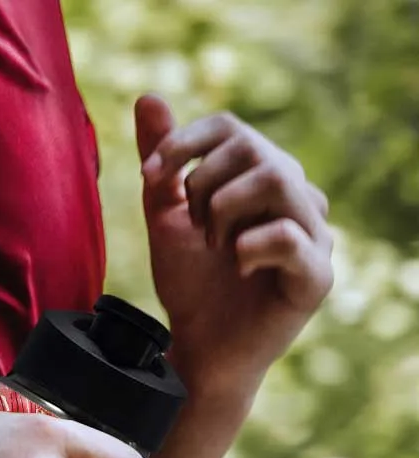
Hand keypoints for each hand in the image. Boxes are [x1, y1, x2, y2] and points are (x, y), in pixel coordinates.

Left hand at [135, 94, 333, 398]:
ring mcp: (314, 236)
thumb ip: (162, 166)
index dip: (186, 143)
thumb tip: (148, 98)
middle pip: (256, 149)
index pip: (232, 129)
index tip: (151, 176)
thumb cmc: (190, 287)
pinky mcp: (316, 277)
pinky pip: (291, 236)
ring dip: (228, 210)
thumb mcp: (166, 220)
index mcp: (264, 179)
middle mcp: (297, 198)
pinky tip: (236, 266)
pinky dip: (251, 246)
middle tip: (193, 226)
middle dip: (206, 185)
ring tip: (215, 245)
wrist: (198, 351)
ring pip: (279, 180)